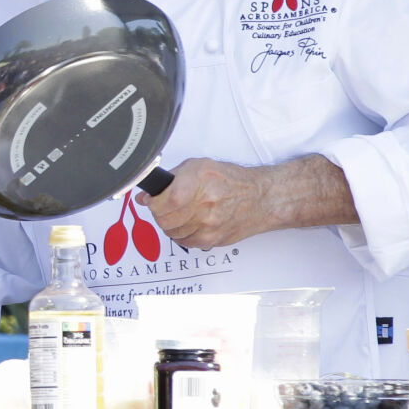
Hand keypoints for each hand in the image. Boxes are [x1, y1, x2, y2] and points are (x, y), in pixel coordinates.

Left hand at [137, 157, 273, 249]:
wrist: (262, 199)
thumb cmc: (232, 181)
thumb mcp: (199, 166)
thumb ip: (171, 178)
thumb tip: (146, 195)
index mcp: (200, 180)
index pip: (165, 200)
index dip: (152, 202)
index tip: (150, 200)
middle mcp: (206, 203)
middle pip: (165, 219)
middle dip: (159, 213)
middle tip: (163, 207)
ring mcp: (210, 224)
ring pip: (172, 232)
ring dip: (170, 224)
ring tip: (180, 214)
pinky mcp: (213, 239)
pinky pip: (185, 242)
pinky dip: (182, 234)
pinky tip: (190, 224)